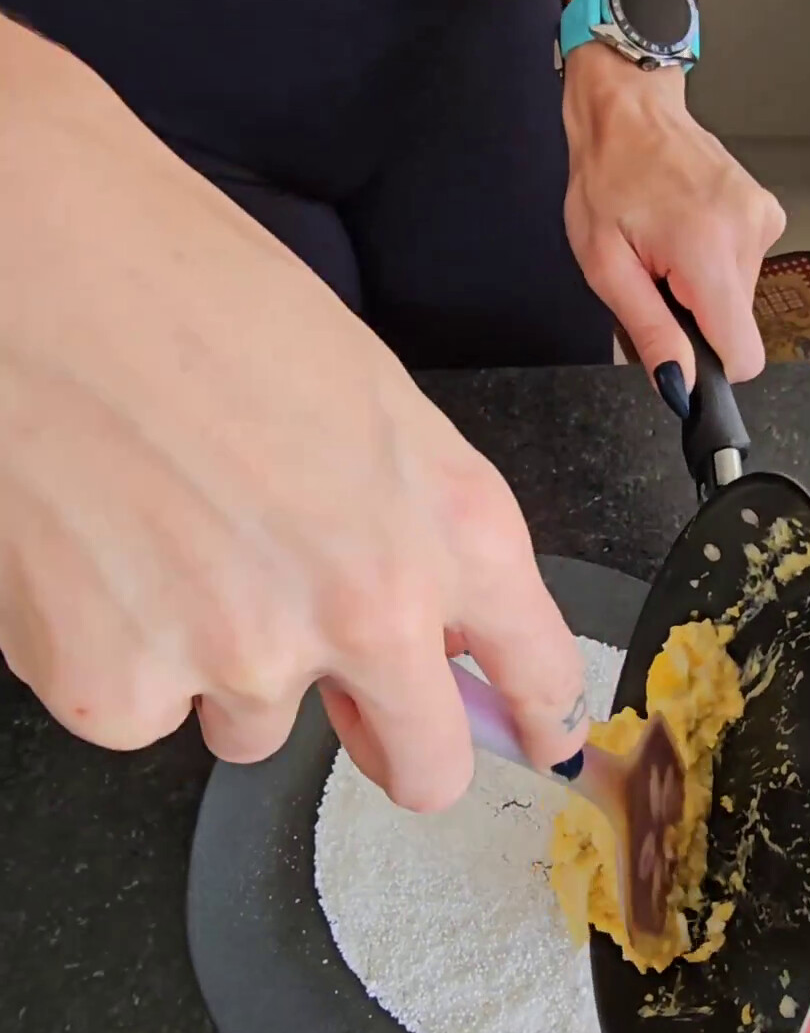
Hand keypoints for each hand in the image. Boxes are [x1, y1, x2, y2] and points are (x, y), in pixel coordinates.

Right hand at [0, 26, 585, 808]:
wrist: (34, 260)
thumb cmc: (187, 286)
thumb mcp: (361, 395)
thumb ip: (414, 524)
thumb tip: (428, 625)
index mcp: (450, 523)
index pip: (536, 670)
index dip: (537, 712)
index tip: (533, 733)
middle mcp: (366, 611)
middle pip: (425, 771)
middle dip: (396, 745)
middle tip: (352, 701)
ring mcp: (238, 662)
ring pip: (254, 727)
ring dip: (226, 667)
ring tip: (169, 539)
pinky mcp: (114, 691)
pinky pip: (139, 712)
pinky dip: (117, 653)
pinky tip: (96, 554)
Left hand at [562, 44, 784, 393]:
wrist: (628, 110)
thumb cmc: (607, 176)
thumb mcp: (605, 265)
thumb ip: (648, 330)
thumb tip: (679, 383)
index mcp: (709, 252)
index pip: (743, 355)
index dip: (709, 364)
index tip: (678, 344)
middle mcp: (749, 234)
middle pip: (733, 325)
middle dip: (692, 314)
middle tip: (654, 272)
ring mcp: (763, 219)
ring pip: (736, 296)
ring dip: (698, 285)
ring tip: (664, 244)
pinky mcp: (766, 212)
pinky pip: (742, 265)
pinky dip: (712, 260)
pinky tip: (683, 228)